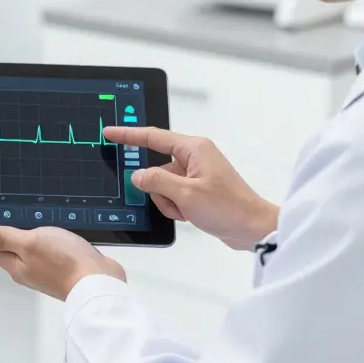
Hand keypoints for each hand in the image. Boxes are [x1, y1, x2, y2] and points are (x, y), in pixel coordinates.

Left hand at [0, 226, 125, 299]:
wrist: (99, 283)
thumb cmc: (65, 263)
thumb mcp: (29, 242)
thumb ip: (5, 239)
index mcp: (16, 266)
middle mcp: (30, 272)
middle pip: (10, 254)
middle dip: (4, 240)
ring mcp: (48, 273)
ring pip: (31, 254)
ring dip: (27, 242)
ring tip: (22, 230)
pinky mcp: (65, 271)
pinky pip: (51, 255)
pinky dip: (48, 246)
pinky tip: (52, 239)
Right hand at [105, 126, 278, 249]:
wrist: (252, 229)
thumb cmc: (229, 208)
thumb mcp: (185, 194)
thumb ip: (156, 181)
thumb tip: (137, 176)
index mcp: (194, 148)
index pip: (152, 137)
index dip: (128, 135)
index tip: (110, 133)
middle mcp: (194, 157)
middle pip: (156, 168)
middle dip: (158, 189)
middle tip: (173, 201)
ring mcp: (195, 174)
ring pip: (162, 185)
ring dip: (168, 201)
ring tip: (187, 211)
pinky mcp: (197, 188)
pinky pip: (172, 195)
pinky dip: (175, 206)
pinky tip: (190, 215)